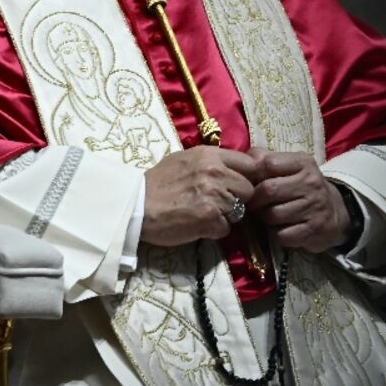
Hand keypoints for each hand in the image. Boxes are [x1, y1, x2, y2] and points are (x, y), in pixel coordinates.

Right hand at [140, 146, 259, 246]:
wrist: (136, 205)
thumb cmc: (158, 182)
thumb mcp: (186, 159)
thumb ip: (212, 162)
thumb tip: (234, 168)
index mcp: (211, 155)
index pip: (250, 164)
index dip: (246, 177)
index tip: (237, 184)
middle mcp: (216, 173)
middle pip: (249, 189)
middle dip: (238, 198)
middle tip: (219, 203)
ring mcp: (215, 197)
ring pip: (240, 210)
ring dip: (226, 215)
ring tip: (205, 214)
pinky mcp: (210, 219)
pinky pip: (226, 228)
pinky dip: (215, 230)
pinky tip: (199, 225)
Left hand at [247, 147, 350, 252]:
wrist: (334, 212)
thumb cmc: (303, 187)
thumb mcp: (291, 166)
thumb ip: (266, 159)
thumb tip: (243, 160)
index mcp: (304, 163)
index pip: (269, 162)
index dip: (254, 174)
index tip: (252, 183)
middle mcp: (311, 183)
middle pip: (269, 190)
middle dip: (255, 200)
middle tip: (254, 204)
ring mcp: (314, 207)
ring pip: (273, 214)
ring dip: (264, 218)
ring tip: (267, 215)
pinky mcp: (313, 230)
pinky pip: (281, 234)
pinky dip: (275, 234)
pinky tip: (280, 228)